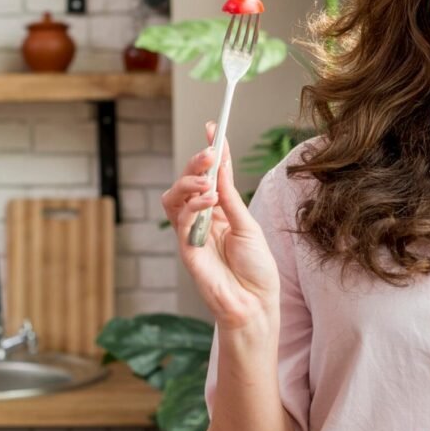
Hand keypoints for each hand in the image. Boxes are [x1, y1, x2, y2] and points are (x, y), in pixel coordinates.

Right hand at [161, 122, 280, 330]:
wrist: (254, 304)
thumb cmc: (255, 270)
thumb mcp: (247, 225)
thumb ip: (230, 197)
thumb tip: (221, 164)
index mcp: (219, 212)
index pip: (209, 175)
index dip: (210, 151)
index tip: (213, 127)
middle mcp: (202, 219)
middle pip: (187, 182)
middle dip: (196, 162)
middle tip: (210, 151)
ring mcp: (191, 233)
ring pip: (174, 197)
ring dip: (188, 182)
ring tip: (207, 180)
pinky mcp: (186, 248)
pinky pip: (180, 219)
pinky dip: (191, 204)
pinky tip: (208, 200)